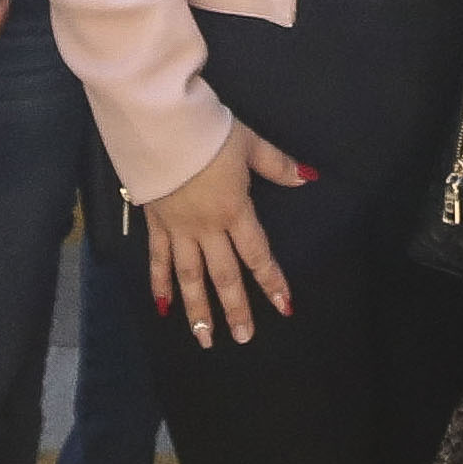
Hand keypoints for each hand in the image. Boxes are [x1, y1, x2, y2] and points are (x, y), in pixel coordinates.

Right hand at [146, 122, 310, 346]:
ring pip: (190, 277)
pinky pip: (157, 259)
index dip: (272, 281)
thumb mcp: (249, 144)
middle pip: (224, 275)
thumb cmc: (208, 133)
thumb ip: (277, 164)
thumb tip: (307, 177)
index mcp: (234, 211)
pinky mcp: (155, 224)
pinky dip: (160, 284)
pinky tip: (164, 307)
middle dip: (235, 308)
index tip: (285, 307)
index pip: (257, 254)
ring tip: (205, 338)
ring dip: (198, 310)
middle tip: (243, 338)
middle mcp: (207, 229)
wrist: (160, 125)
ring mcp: (178, 230)